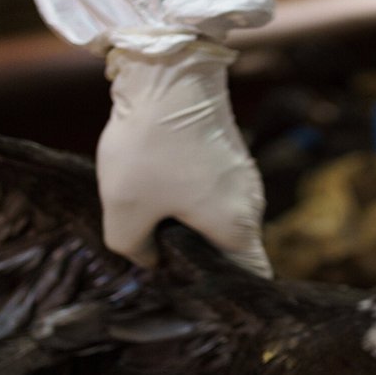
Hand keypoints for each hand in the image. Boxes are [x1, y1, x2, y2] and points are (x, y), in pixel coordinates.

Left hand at [97, 41, 271, 277]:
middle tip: (157, 267)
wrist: (168, 73)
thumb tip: (148, 258)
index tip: (196, 302)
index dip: (227, 298)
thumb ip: (133, 250)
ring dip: (190, 229)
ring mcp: (243, 178)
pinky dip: (190, 203)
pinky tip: (155, 193)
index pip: (251, 280)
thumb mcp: (124, 209)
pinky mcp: (229, 157)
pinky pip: (214, 196)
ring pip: (220, 221)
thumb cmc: (149, 147)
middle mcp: (251, 205)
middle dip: (199, 264)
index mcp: (236, 228)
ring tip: (149, 227)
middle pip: (232, 252)